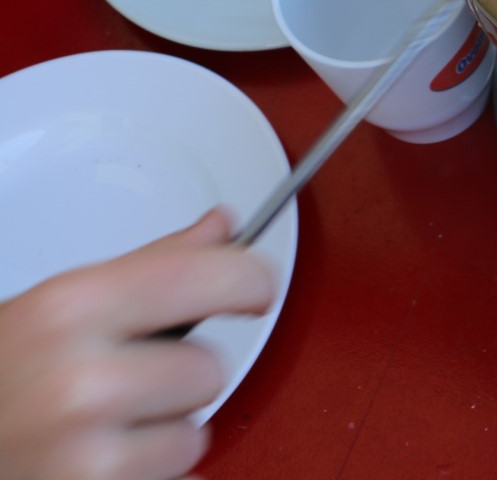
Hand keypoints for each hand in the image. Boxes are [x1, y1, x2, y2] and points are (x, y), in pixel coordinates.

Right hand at [0, 209, 272, 479]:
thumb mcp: (56, 307)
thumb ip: (149, 266)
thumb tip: (221, 228)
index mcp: (70, 310)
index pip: (214, 277)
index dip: (250, 282)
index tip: (253, 290)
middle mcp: (79, 381)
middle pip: (210, 369)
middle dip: (178, 379)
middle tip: (122, 382)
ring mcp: (83, 452)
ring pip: (195, 436)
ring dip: (162, 436)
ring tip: (102, 428)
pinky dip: (148, 478)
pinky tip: (101, 462)